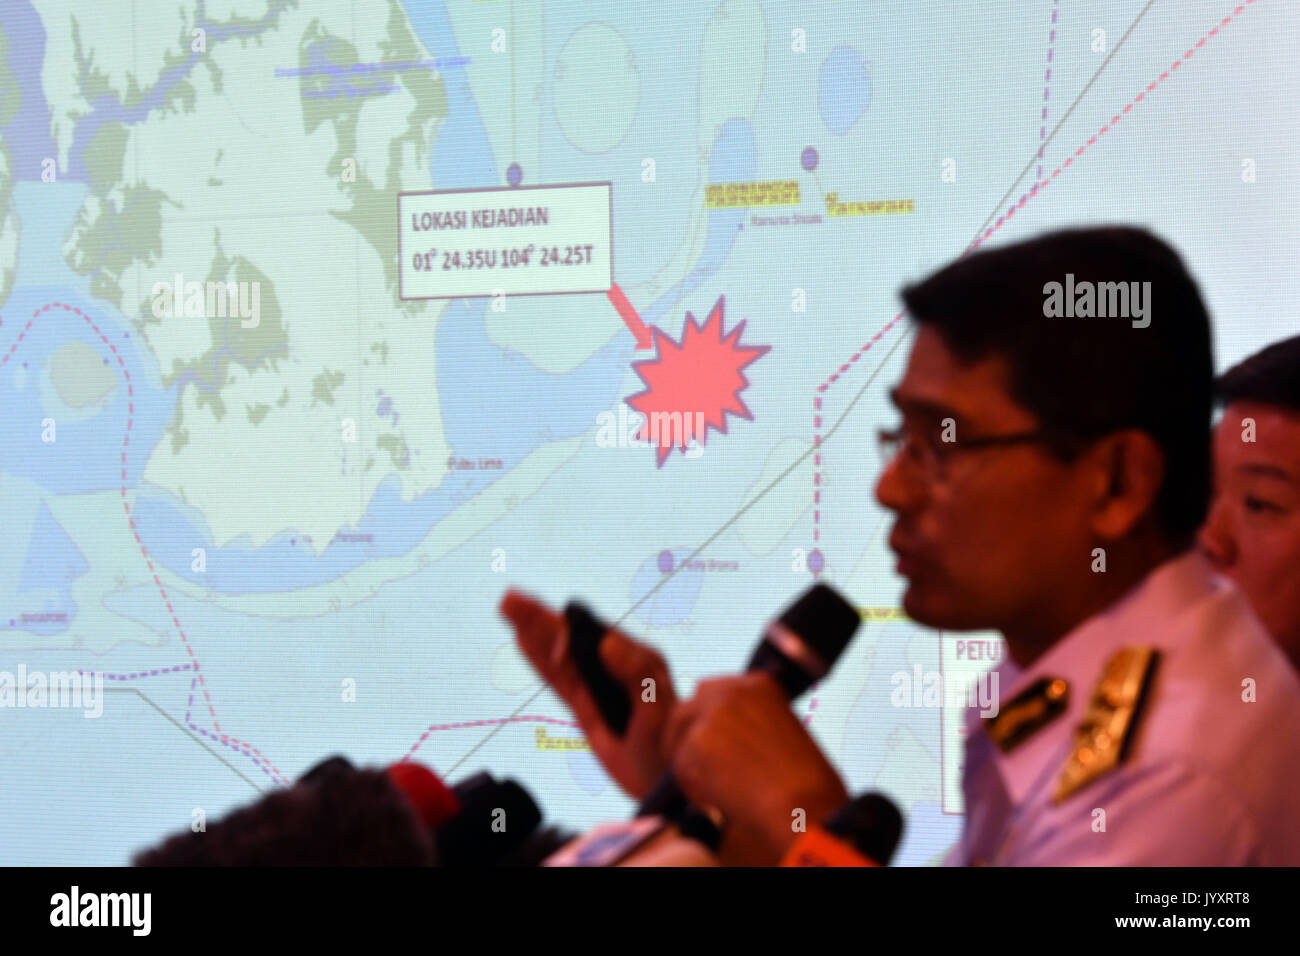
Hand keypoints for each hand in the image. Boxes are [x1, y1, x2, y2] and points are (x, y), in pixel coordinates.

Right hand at [499, 589, 677, 799]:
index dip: (571, 630)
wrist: (664, 778)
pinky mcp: (583, 706)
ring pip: (558, 655)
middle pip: (570, 638)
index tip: (553, 633)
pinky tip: (523, 641)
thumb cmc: (669, 744)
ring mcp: (595, 685)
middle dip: (541, 618)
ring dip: (534, 632)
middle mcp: (613, 667)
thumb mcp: (658, 708)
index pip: (597, 636)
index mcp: (636, 660)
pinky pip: (557, 679)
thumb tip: (607, 642)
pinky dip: (539, 661)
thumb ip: (637, 674)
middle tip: (511, 598)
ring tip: (509, 609)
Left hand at [665, 673, 848, 864]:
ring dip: (690, 767)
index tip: (708, 744)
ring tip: (714, 793)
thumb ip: (749, 725)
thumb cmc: (804, 784)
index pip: (713, 692)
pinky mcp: (697, 741)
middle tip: (688, 766)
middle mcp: (733, 690)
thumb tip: (718, 741)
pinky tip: (716, 802)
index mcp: (759, 684)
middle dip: (685, 737)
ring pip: (681, 741)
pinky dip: (692, 789)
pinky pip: (680, 768)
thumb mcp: (781, 734)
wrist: (804, 804)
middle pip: (688, 708)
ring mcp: (712, 713)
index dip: (706, 720)